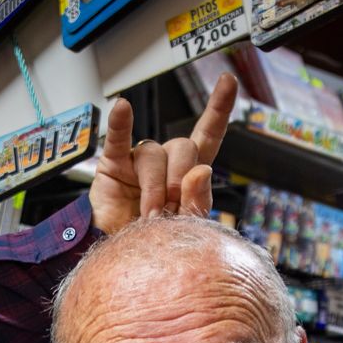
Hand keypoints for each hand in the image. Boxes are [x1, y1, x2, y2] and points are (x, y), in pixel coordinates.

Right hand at [90, 72, 236, 235]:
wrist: (121, 261)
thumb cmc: (154, 244)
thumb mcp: (185, 227)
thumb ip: (197, 202)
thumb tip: (201, 170)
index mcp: (188, 173)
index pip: (208, 135)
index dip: (219, 109)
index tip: (228, 81)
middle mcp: (166, 161)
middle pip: (184, 147)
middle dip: (180, 180)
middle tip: (169, 211)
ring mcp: (139, 161)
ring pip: (155, 154)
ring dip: (154, 187)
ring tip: (148, 217)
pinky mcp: (114, 164)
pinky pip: (118, 138)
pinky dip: (121, 123)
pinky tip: (122, 108)